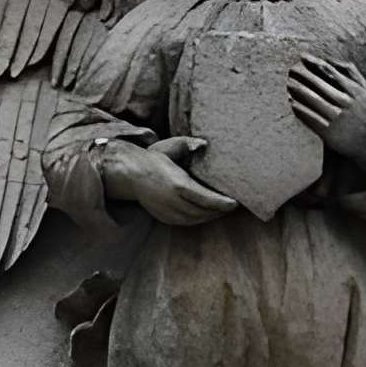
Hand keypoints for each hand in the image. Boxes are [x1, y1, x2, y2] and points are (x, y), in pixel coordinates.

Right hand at [100, 135, 236, 226]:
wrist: (130, 174)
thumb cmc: (153, 160)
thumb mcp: (170, 148)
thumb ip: (188, 144)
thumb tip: (205, 144)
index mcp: (177, 184)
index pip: (206, 199)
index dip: (222, 203)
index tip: (235, 203)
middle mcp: (172, 201)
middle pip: (202, 212)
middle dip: (219, 211)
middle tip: (232, 206)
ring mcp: (167, 211)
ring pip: (194, 219)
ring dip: (210, 216)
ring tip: (222, 210)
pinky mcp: (163, 217)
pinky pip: (185, 222)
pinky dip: (198, 219)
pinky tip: (206, 213)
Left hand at [288, 57, 365, 175]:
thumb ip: (351, 74)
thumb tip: (331, 61)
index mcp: (356, 91)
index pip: (332, 73)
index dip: (316, 64)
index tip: (303, 57)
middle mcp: (346, 104)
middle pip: (320, 85)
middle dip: (304, 75)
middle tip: (291, 69)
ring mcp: (338, 119)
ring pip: (314, 101)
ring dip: (299, 91)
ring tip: (289, 83)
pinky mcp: (330, 134)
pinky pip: (312, 119)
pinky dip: (301, 110)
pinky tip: (292, 103)